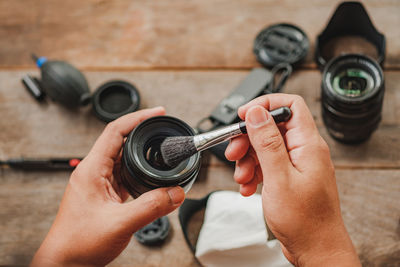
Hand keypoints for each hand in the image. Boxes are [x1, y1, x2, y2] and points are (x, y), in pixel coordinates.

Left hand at [31, 107, 184, 266]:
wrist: (66, 262)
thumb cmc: (79, 243)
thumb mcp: (120, 223)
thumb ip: (152, 206)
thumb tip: (176, 193)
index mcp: (92, 170)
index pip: (115, 132)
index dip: (138, 118)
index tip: (157, 112)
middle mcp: (94, 172)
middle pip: (121, 142)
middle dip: (143, 134)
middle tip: (162, 129)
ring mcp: (99, 183)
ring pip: (124, 160)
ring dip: (143, 156)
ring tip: (160, 154)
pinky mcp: (105, 194)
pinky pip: (125, 176)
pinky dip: (140, 173)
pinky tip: (151, 178)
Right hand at [225, 94, 359, 266]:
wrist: (315, 249)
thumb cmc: (305, 221)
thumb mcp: (279, 178)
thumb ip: (267, 142)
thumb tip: (258, 113)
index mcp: (308, 144)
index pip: (290, 105)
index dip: (265, 105)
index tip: (244, 115)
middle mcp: (304, 151)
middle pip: (272, 127)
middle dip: (248, 138)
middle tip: (234, 152)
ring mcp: (297, 165)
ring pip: (266, 147)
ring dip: (248, 160)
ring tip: (242, 177)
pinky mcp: (290, 177)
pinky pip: (267, 165)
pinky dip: (254, 173)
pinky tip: (248, 187)